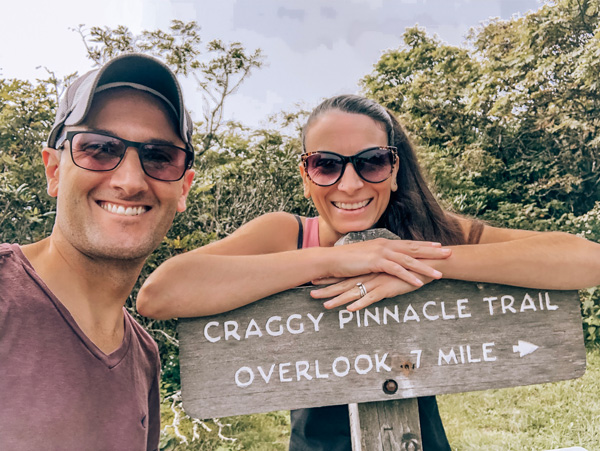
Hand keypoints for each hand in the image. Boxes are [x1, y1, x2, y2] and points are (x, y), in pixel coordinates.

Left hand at [311, 271, 431, 310]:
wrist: (424, 265)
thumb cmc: (406, 270)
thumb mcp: (387, 273)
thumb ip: (377, 276)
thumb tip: (368, 283)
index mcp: (368, 271)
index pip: (345, 276)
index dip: (330, 279)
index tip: (315, 281)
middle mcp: (369, 276)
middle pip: (344, 284)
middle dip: (327, 290)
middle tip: (311, 294)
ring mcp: (376, 282)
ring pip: (354, 292)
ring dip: (339, 299)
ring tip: (325, 306)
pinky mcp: (386, 288)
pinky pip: (371, 298)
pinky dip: (360, 304)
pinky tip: (350, 309)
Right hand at [325, 238, 449, 287]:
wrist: (331, 259)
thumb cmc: (346, 260)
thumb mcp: (366, 256)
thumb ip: (378, 257)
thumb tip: (386, 261)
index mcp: (384, 243)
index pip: (408, 244)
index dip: (425, 245)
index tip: (439, 247)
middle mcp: (385, 245)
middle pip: (414, 248)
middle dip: (433, 252)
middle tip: (450, 253)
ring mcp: (381, 252)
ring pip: (409, 260)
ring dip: (425, 267)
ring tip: (440, 274)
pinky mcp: (376, 262)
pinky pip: (397, 270)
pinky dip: (409, 277)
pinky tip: (419, 283)